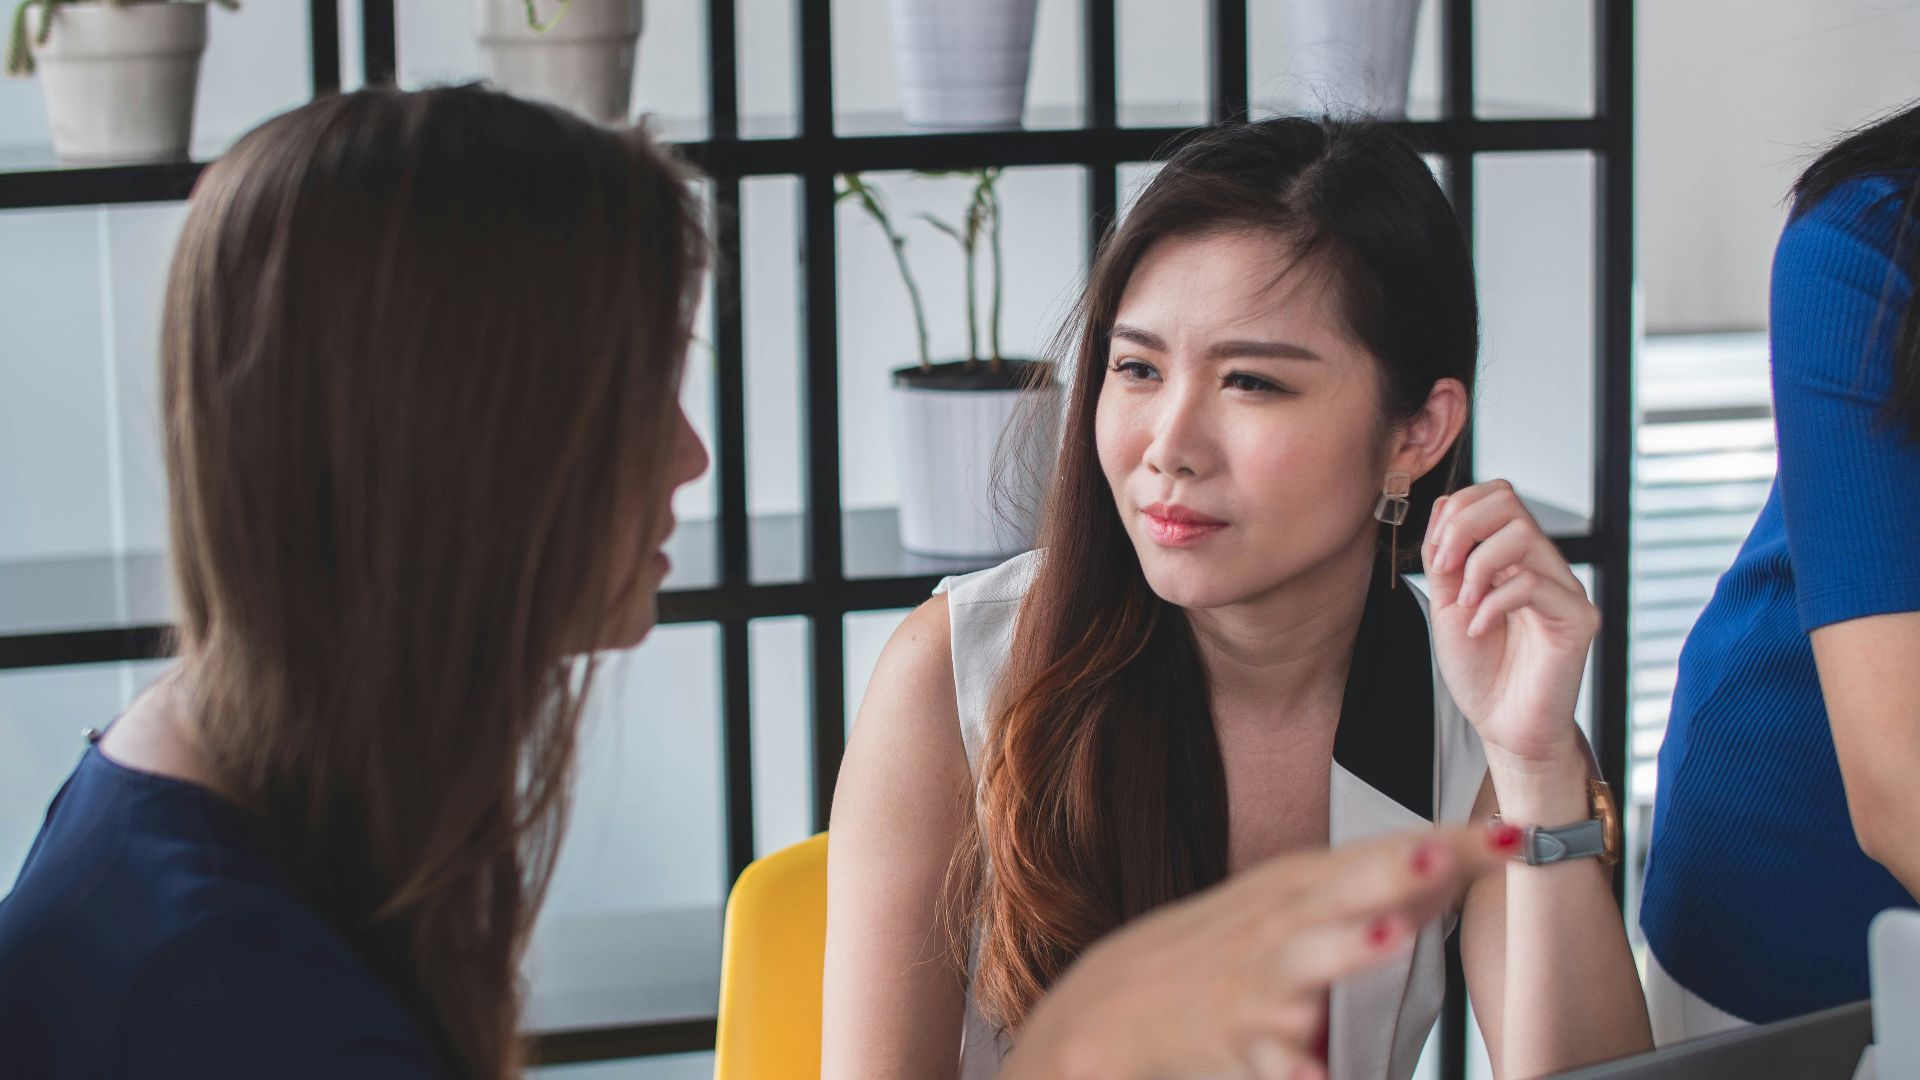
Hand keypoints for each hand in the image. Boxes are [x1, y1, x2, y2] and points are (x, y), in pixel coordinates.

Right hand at [1003, 827, 1513, 1079]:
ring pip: (1305, 966)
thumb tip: (1463, 859)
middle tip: (1443, 853)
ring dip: (1346, 949)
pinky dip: (1294, 1068)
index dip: (1453, 845)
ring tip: (1387, 935)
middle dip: (1392, 869)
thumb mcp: (1289, 901)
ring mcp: (1260, 987)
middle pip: (1342, 889)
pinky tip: (1314, 1071)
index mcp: (1302, 887)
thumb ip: (1373, 886)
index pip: (1387, 854)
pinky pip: (1276, 1063)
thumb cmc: (1222, 949)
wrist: (1120, 1005)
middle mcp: (1282, 926)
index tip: (1514, 836)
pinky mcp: (1242, 1046)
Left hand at [1420, 480, 1596, 774]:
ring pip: (1523, 534)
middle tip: (1444, 570)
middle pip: (1509, 499)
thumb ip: (1446, 558)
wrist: (1504, 726)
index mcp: (1513, 557)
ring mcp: (1564, 588)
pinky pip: (1534, 584)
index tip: (1435, 556)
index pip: (1495, 495)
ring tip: (1464, 604)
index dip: (1457, 511)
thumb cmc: (1481, 670)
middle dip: (1462, 527)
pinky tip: (1478, 630)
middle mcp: (1543, 564)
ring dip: (1478, 565)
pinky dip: (1493, 603)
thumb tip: (1445, 508)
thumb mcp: (1447, 605)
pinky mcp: (1578, 618)